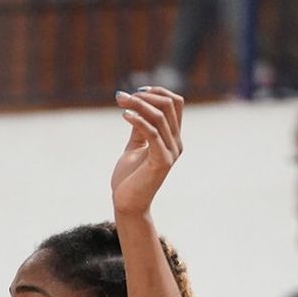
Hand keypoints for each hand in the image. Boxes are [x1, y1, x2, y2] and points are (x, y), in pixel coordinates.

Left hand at [111, 86, 184, 222]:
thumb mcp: (135, 146)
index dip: (157, 92)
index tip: (135, 92)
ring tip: (120, 103)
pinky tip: (124, 116)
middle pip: (169, 104)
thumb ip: (140, 126)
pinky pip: (152, 133)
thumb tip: (136, 102)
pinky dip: (138, 120)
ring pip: (160, 116)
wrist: (127, 204)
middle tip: (122, 97)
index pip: (175, 103)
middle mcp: (176, 143)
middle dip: (145, 96)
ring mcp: (171, 152)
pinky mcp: (162, 161)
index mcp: (172, 138)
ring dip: (138, 105)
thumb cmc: (130, 178)